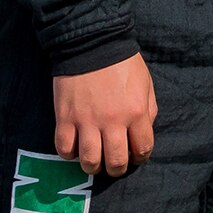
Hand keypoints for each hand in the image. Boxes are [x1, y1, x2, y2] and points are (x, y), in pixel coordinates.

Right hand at [52, 52, 156, 177]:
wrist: (92, 43)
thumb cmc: (122, 63)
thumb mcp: (146, 84)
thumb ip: (148, 111)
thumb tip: (142, 133)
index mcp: (136, 112)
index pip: (142, 149)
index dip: (140, 157)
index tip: (135, 155)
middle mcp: (112, 121)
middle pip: (115, 162)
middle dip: (117, 169)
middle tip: (114, 164)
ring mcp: (86, 121)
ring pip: (89, 161)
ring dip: (93, 166)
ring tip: (94, 159)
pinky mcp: (64, 118)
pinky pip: (64, 149)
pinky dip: (69, 153)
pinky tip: (75, 146)